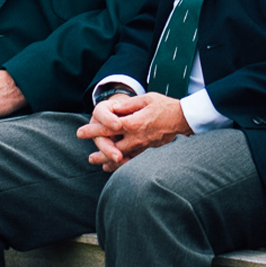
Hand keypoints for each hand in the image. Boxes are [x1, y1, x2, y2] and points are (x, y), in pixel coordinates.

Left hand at [76, 92, 191, 171]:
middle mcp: (137, 137)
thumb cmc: (165, 106)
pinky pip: (134, 159)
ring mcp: (144, 146)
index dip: (92, 131)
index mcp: (133, 123)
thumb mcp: (145, 99)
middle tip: (89, 158)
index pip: (108, 128)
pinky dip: (124, 164)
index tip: (80, 133)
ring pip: (123, 157)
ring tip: (99, 165)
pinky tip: (117, 167)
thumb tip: (113, 108)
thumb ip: (128, 104)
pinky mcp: (150, 150)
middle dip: (100, 153)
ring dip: (110, 161)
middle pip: (113, 148)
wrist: (185, 118)